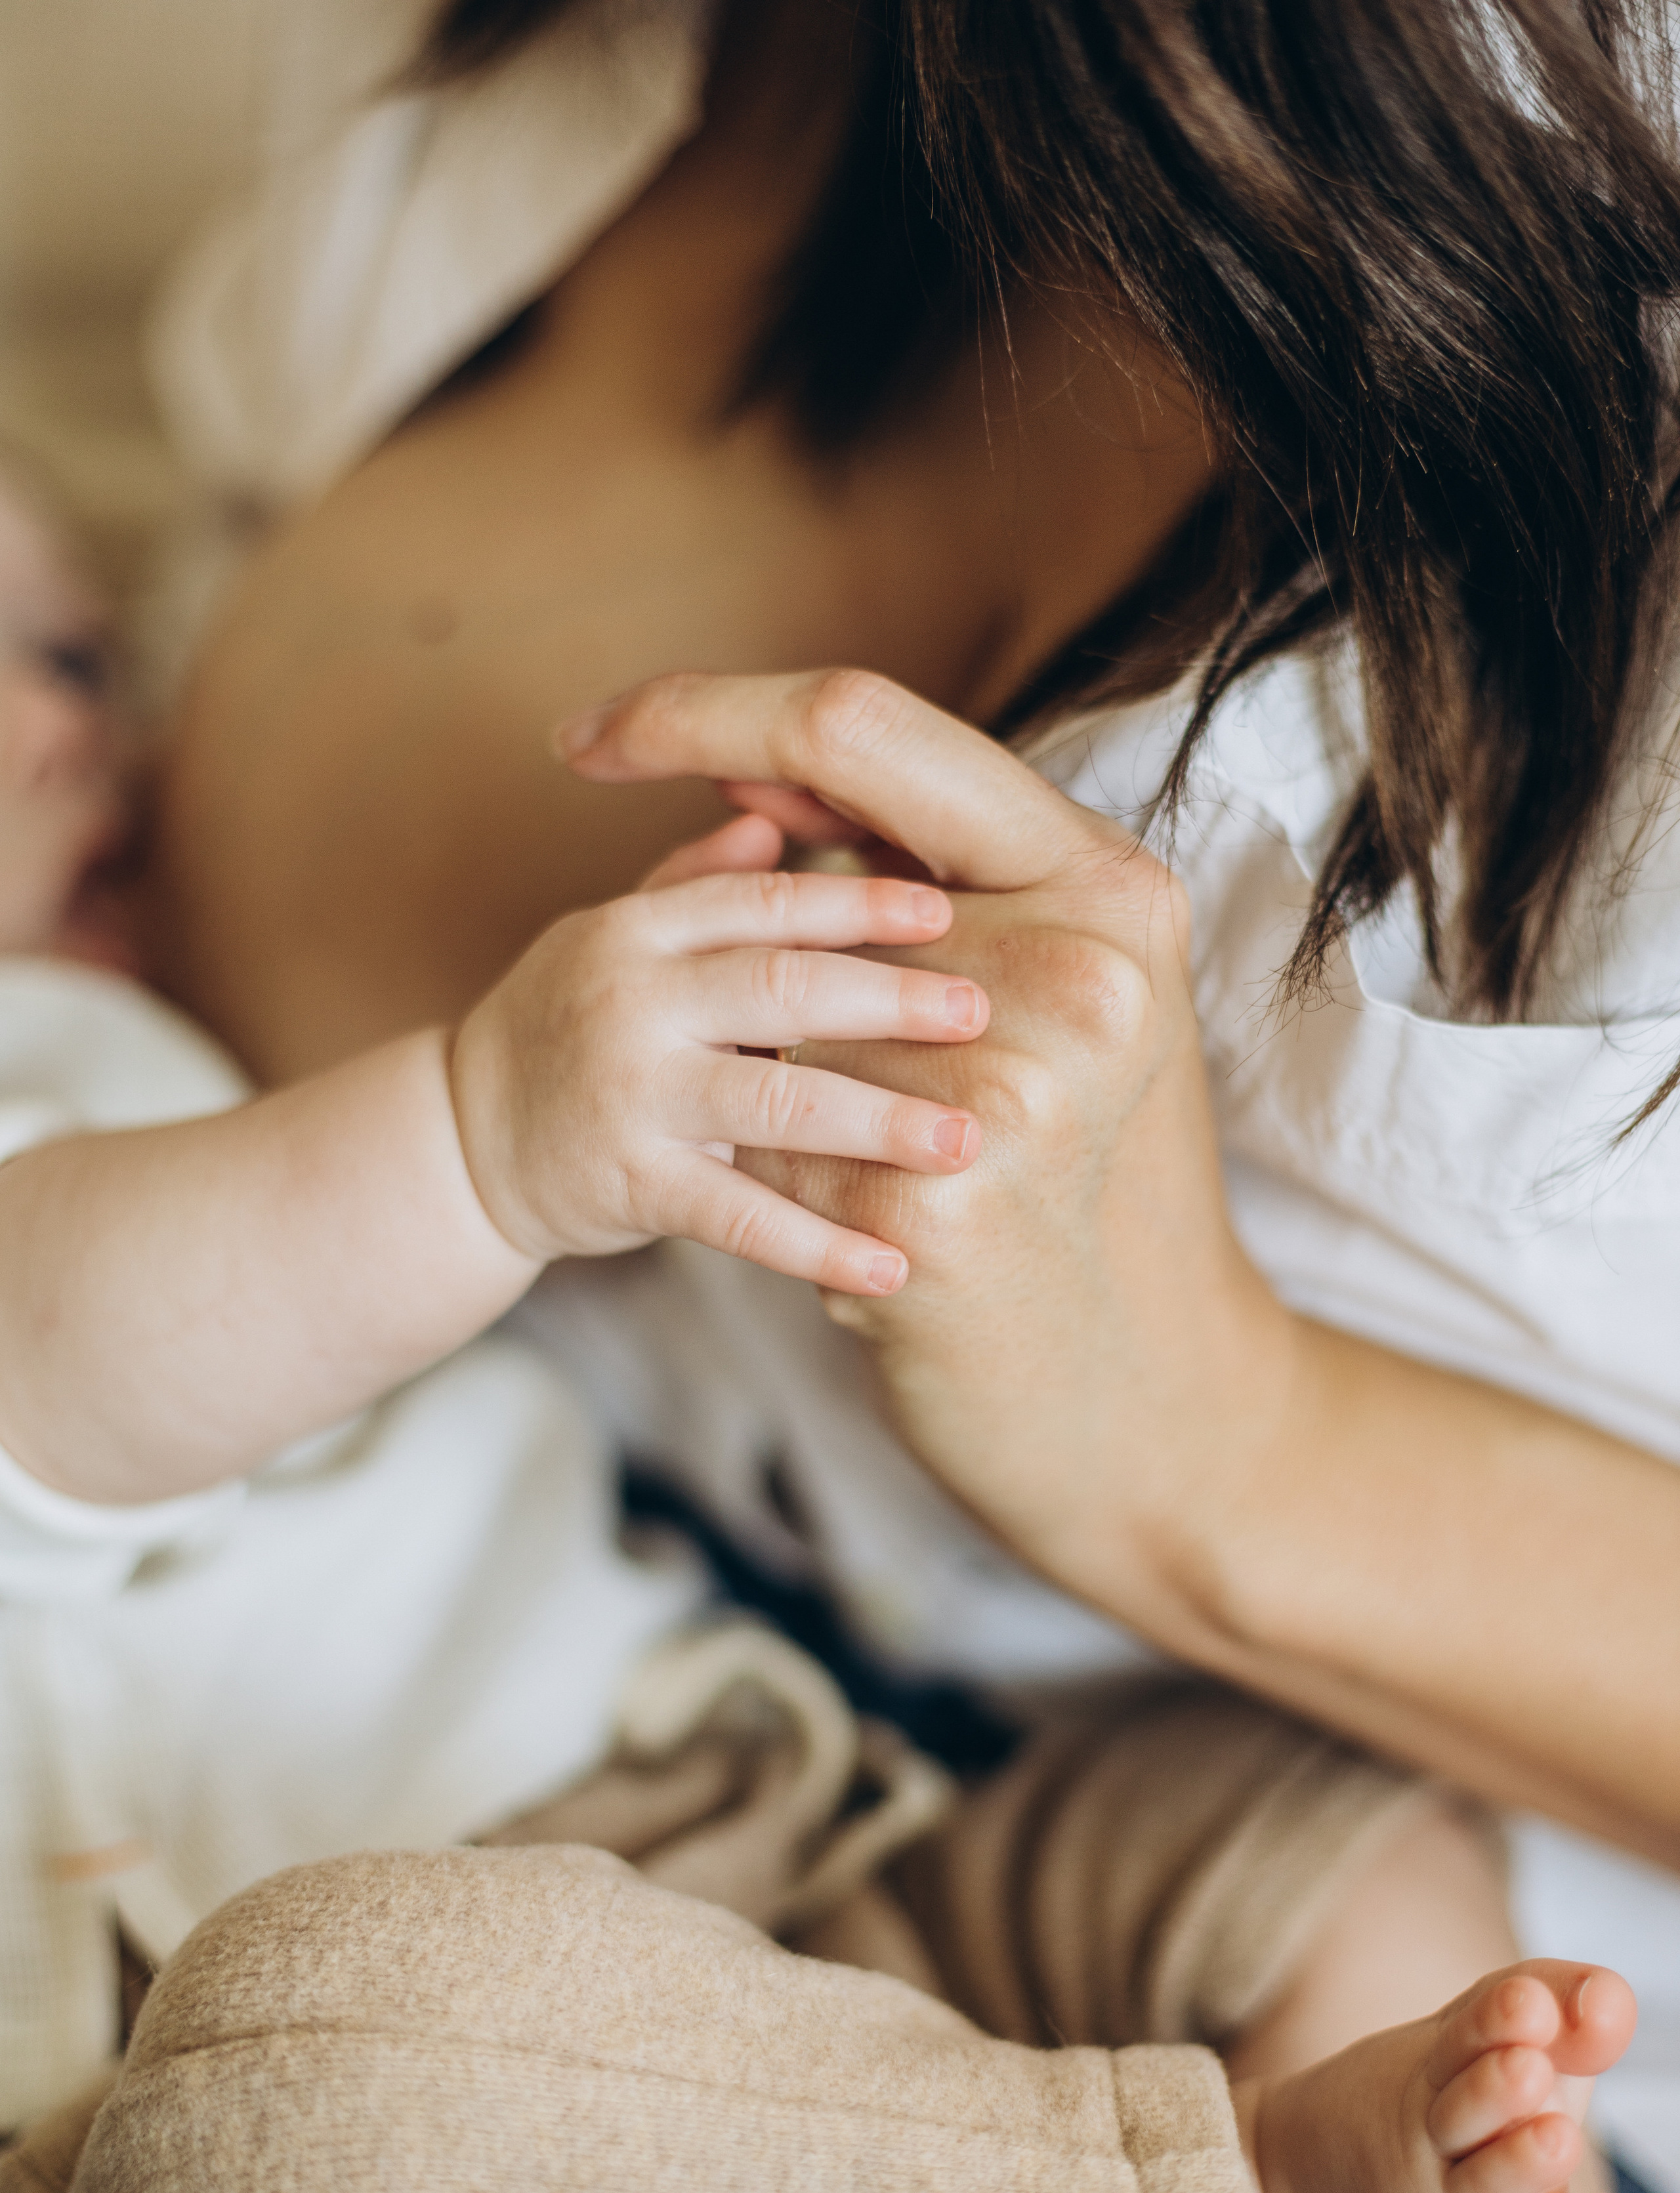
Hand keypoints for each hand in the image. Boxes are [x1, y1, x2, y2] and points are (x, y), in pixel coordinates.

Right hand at [447, 812, 989, 1295]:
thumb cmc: (570, 1025)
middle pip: (777, 988)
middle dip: (887, 1002)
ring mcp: (630, 1095)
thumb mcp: (619, 937)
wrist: (463, 1140)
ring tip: (963, 1141)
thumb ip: (701, 887)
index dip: (857, 903)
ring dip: (874, 1125)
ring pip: (770, 1105)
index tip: (948, 911)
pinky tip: (891, 1265)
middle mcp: (632, 1000)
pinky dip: (816, 1245)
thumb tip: (773, 813)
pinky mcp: (630, 1183)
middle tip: (981, 1013)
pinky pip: (736, 1218)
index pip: (764, 901)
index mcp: (642, 929)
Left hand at [555, 670, 1295, 1640]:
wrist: (1159, 1402)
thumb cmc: (1091, 1188)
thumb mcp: (1059, 1008)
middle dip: (754, 981)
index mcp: (1112, 888)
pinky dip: (776, 1194)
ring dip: (767, 1097)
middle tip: (718, 1026)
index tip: (595, 730)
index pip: (859, 725)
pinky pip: (770, 1159)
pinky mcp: (936, 1215)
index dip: (701, 706)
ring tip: (847, 1168)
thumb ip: (929, 887)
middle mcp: (1078, 970)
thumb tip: (750, 774)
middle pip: (800, 905)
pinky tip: (854, 1241)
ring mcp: (1011, 1095)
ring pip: (774, 1034)